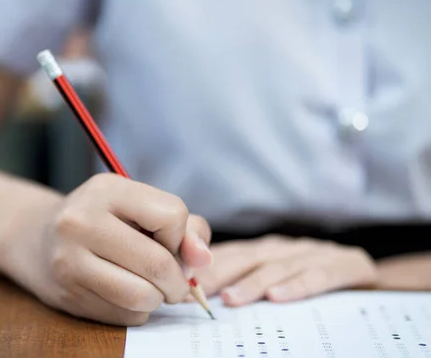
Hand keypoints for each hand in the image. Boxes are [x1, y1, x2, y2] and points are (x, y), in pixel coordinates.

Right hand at [0, 173, 212, 325]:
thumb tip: (202, 258)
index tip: (170, 242)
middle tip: (174, 282)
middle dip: (178, 281)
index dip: (181, 237)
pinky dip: (136, 311)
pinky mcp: (67, 295)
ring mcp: (69, 261)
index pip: (172, 216)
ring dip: (157, 299)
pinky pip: (124, 316)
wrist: (35, 238)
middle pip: (158, 263)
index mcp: (106, 189)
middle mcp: (81, 221)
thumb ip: (184, 226)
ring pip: (142, 297)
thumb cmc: (101, 220)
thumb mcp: (138, 206)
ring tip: (149, 287)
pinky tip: (123, 293)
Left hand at [192, 235, 376, 305]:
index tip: (180, 282)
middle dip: (219, 274)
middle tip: (195, 291)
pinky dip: (298, 286)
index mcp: (266, 249)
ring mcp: (315, 253)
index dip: (204, 267)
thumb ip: (243, 279)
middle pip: (248, 258)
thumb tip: (197, 295)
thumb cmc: (312, 278)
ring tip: (230, 299)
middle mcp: (285, 248)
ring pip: (278, 267)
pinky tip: (278, 297)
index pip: (229, 254)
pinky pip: (319, 275)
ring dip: (252, 283)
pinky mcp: (346, 264)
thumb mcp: (276, 276)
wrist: (366, 271)